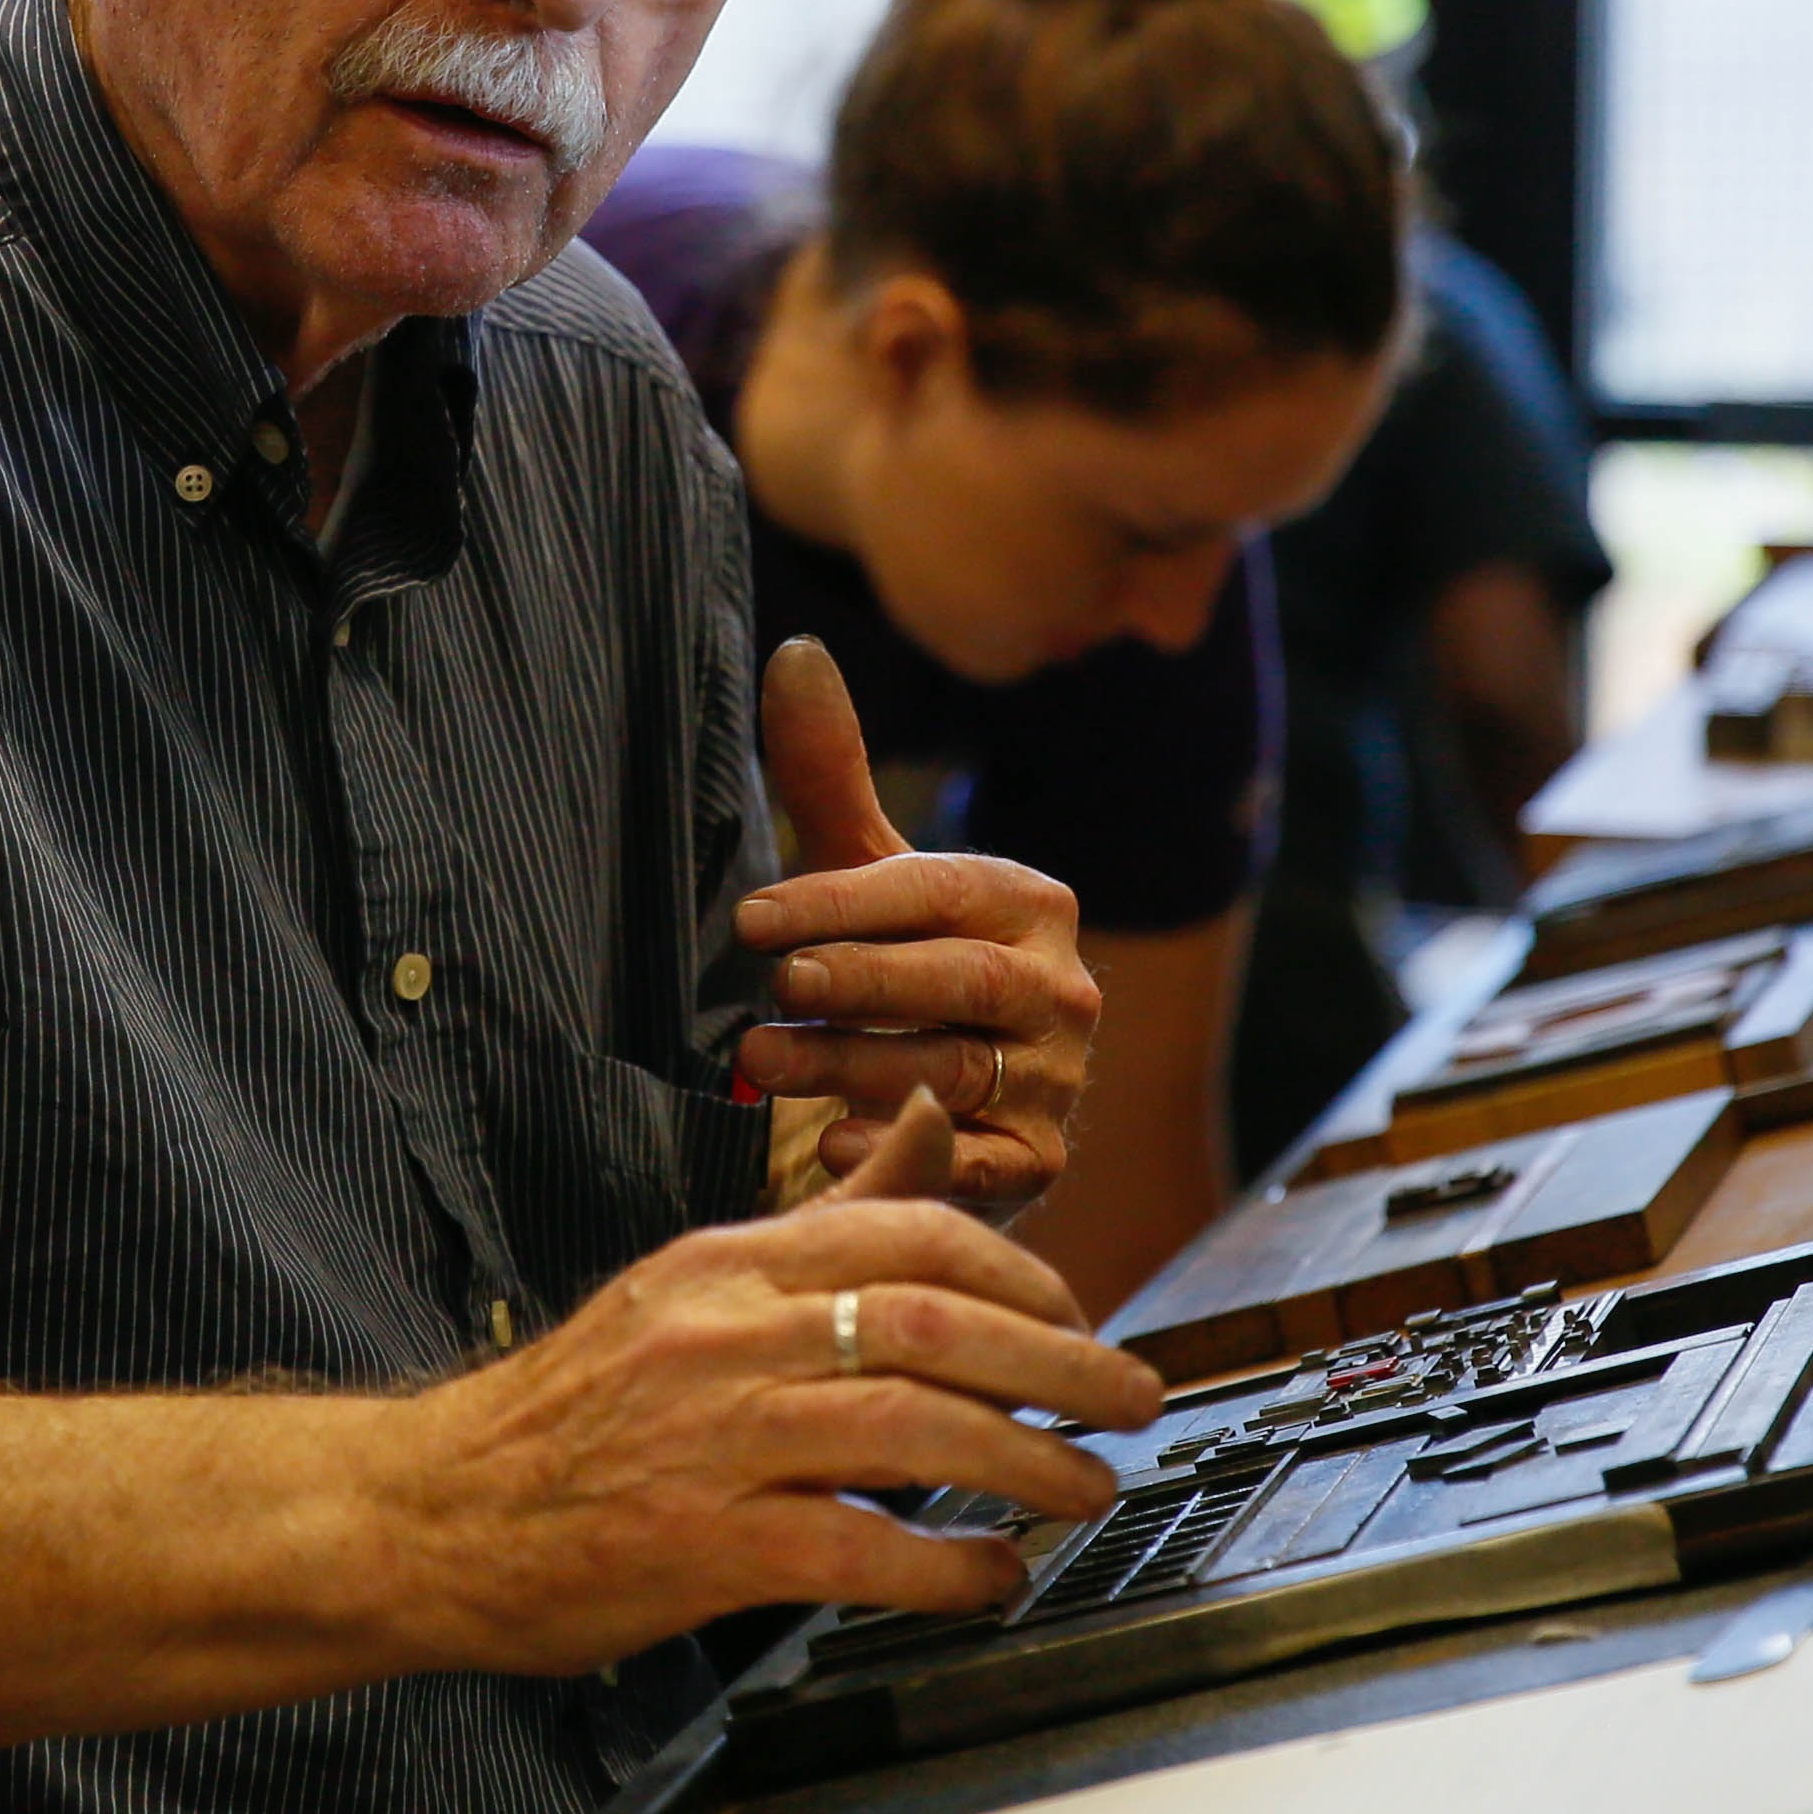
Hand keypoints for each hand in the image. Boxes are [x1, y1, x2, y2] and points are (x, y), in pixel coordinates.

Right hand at [368, 1094, 1164, 1675]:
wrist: (425, 1511)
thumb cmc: (570, 1410)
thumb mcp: (689, 1286)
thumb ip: (821, 1221)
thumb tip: (930, 1120)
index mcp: (729, 1265)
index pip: (912, 1232)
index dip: (1024, 1273)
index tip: (1078, 1316)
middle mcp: (727, 1335)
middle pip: (938, 1323)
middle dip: (1062, 1360)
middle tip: (1132, 1399)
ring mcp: (714, 1440)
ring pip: (913, 1428)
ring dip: (1027, 1462)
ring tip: (1087, 1489)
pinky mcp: (702, 1545)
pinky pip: (856, 1550)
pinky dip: (943, 1566)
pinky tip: (990, 1578)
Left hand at [731, 636, 1101, 1204]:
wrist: (936, 1106)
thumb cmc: (891, 970)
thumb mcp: (860, 873)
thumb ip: (830, 773)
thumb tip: (795, 651)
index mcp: (1030, 903)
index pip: (938, 892)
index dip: (841, 902)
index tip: (749, 920)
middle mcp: (1064, 989)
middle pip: (961, 979)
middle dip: (862, 980)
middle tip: (774, 987)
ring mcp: (1057, 1081)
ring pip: (955, 1067)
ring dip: (852, 1065)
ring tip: (761, 1061)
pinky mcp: (1038, 1163)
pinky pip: (978, 1162)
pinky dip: (905, 1148)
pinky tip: (833, 1141)